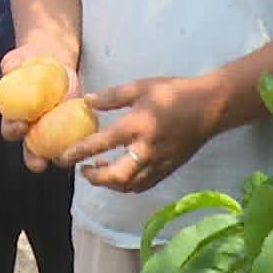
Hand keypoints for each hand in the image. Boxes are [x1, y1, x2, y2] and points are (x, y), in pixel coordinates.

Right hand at [0, 43, 80, 156]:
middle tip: (40, 160)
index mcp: (16, 117)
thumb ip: (11, 65)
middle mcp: (34, 128)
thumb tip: (9, 69)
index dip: (14, 131)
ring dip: (60, 156)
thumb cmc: (29, 62)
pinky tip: (87, 138)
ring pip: (56, 149)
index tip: (22, 124)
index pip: (10, 131)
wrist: (52, 56)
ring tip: (66, 156)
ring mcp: (55, 128)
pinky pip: (78, 135)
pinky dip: (82, 139)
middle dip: (35, 159)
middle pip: (32, 151)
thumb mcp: (17, 60)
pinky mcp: (75, 123)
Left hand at [60, 75, 219, 192]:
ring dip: (110, 183)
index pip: (101, 144)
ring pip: (130, 185)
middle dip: (95, 178)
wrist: (210, 106)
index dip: (79, 152)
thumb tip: (86, 102)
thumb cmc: (174, 92)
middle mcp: (147, 150)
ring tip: (100, 170)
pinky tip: (121, 174)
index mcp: (137, 126)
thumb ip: (112, 96)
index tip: (62, 158)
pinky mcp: (169, 169)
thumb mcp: (141, 87)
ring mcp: (160, 163)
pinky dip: (128, 185)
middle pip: (116, 176)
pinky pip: (144, 185)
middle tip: (82, 170)